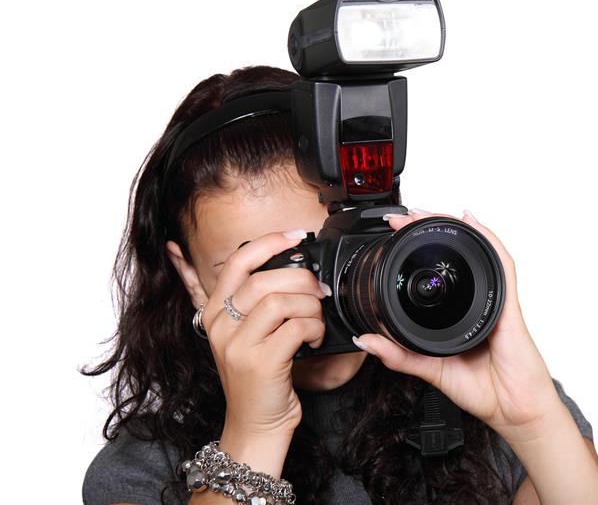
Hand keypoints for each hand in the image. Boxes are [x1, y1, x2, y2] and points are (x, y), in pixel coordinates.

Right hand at [200, 230, 330, 438]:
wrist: (255, 424)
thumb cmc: (260, 376)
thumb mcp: (247, 335)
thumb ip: (258, 303)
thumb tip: (294, 266)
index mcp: (215, 311)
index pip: (239, 261)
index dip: (270, 242)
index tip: (297, 236)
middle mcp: (220, 325)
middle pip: (266, 279)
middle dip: (302, 281)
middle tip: (319, 292)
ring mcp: (237, 345)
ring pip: (283, 301)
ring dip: (311, 308)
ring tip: (315, 322)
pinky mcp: (260, 363)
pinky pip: (297, 328)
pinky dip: (314, 328)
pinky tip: (314, 339)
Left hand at [354, 209, 561, 442]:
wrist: (514, 411)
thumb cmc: (484, 390)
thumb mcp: (430, 370)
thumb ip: (399, 356)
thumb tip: (366, 340)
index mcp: (459, 312)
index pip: (439, 271)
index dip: (418, 248)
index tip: (394, 234)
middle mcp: (478, 300)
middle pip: (458, 252)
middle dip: (431, 227)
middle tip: (403, 216)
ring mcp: (494, 300)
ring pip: (478, 250)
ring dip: (453, 227)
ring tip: (428, 212)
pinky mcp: (508, 306)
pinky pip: (501, 266)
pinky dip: (488, 240)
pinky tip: (473, 223)